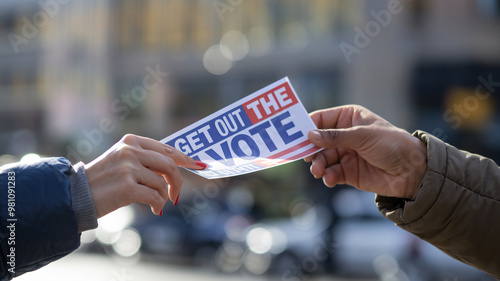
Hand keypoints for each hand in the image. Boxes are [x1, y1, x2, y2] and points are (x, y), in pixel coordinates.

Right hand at [84, 134, 205, 216]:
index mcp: (131, 141)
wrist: (76, 196)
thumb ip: (146, 160)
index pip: (166, 148)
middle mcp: (130, 151)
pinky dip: (158, 205)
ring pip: (162, 183)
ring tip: (155, 204)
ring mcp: (129, 168)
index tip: (199, 165)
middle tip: (176, 195)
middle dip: (177, 182)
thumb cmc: (103, 181)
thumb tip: (175, 166)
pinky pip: (155, 196)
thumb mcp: (123, 161)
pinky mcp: (128, 186)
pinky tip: (154, 210)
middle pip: (169, 164)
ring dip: (163, 197)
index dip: (184, 158)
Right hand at [304, 105, 426, 199]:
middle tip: (306, 158)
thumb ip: (335, 137)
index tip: (294, 136)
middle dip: (310, 150)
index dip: (307, 127)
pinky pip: (331, 173)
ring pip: (322, 158)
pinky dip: (327, 176)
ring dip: (318, 165)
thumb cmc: (392, 144)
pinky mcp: (348, 172)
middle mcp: (344, 135)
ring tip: (318, 171)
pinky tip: (329, 179)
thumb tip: (309, 136)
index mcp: (348, 118)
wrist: (413, 171)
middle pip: (317, 141)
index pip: (321, 119)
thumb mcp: (362, 136)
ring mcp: (345, 154)